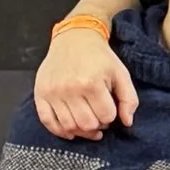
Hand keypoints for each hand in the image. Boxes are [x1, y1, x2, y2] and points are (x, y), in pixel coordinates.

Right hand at [37, 18, 137, 138]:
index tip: (109, 109)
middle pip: (87, 125)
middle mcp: (70, 89)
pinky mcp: (41, 93)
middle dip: (97, 125)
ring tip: (86, 121)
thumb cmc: (99, 57)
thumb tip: (127, 122)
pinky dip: (60, 131)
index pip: (106, 117)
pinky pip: (47, 122)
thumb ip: (129, 99)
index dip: (110, 117)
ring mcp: (53, 92)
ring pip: (69, 127)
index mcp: (91, 83)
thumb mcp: (120, 73)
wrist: (74, 38)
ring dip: (81, 130)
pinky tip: (70, 130)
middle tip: (98, 115)